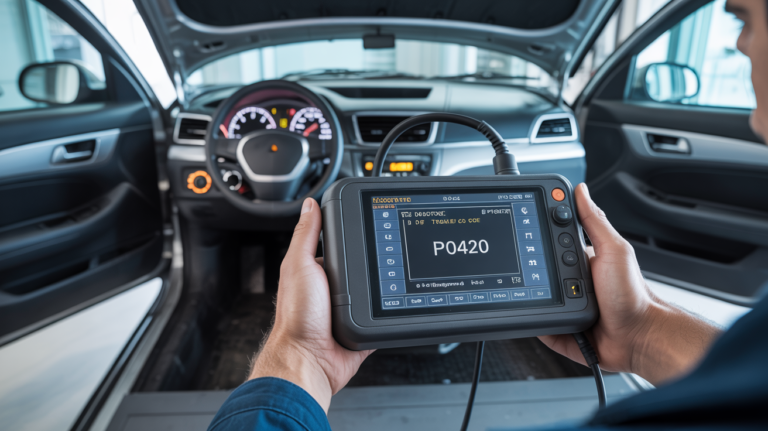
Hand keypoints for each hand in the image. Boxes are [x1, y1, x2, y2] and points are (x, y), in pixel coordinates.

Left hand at [248, 198, 372, 410]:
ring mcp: (347, 311)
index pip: (338, 248)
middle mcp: (332, 291)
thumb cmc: (296, 318)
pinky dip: (388, 312)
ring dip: (381, 289)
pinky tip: (393, 303)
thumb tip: (309, 205)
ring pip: (373, 292)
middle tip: (383, 256)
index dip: (350, 238)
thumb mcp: (299, 265)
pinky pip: (381, 317)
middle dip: (371, 264)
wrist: (310, 360)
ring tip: (388, 281)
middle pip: (359, 268)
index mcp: (316, 273)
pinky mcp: (362, 329)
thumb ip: (306, 235)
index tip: (366, 227)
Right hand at [539, 183, 720, 384]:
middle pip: (538, 270)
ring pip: (534, 298)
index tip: (527, 230)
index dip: (538, 237)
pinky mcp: (561, 329)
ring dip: (533, 298)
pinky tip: (538, 320)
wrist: (640, 338)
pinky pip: (539, 326)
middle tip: (543, 274)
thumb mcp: (614, 250)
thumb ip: (595, 222)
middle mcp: (571, 282)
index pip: (551, 243)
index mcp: (581, 259)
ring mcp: (564, 305)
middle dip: (532, 271)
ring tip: (543, 298)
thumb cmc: (633, 296)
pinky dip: (536, 324)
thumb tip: (580, 191)